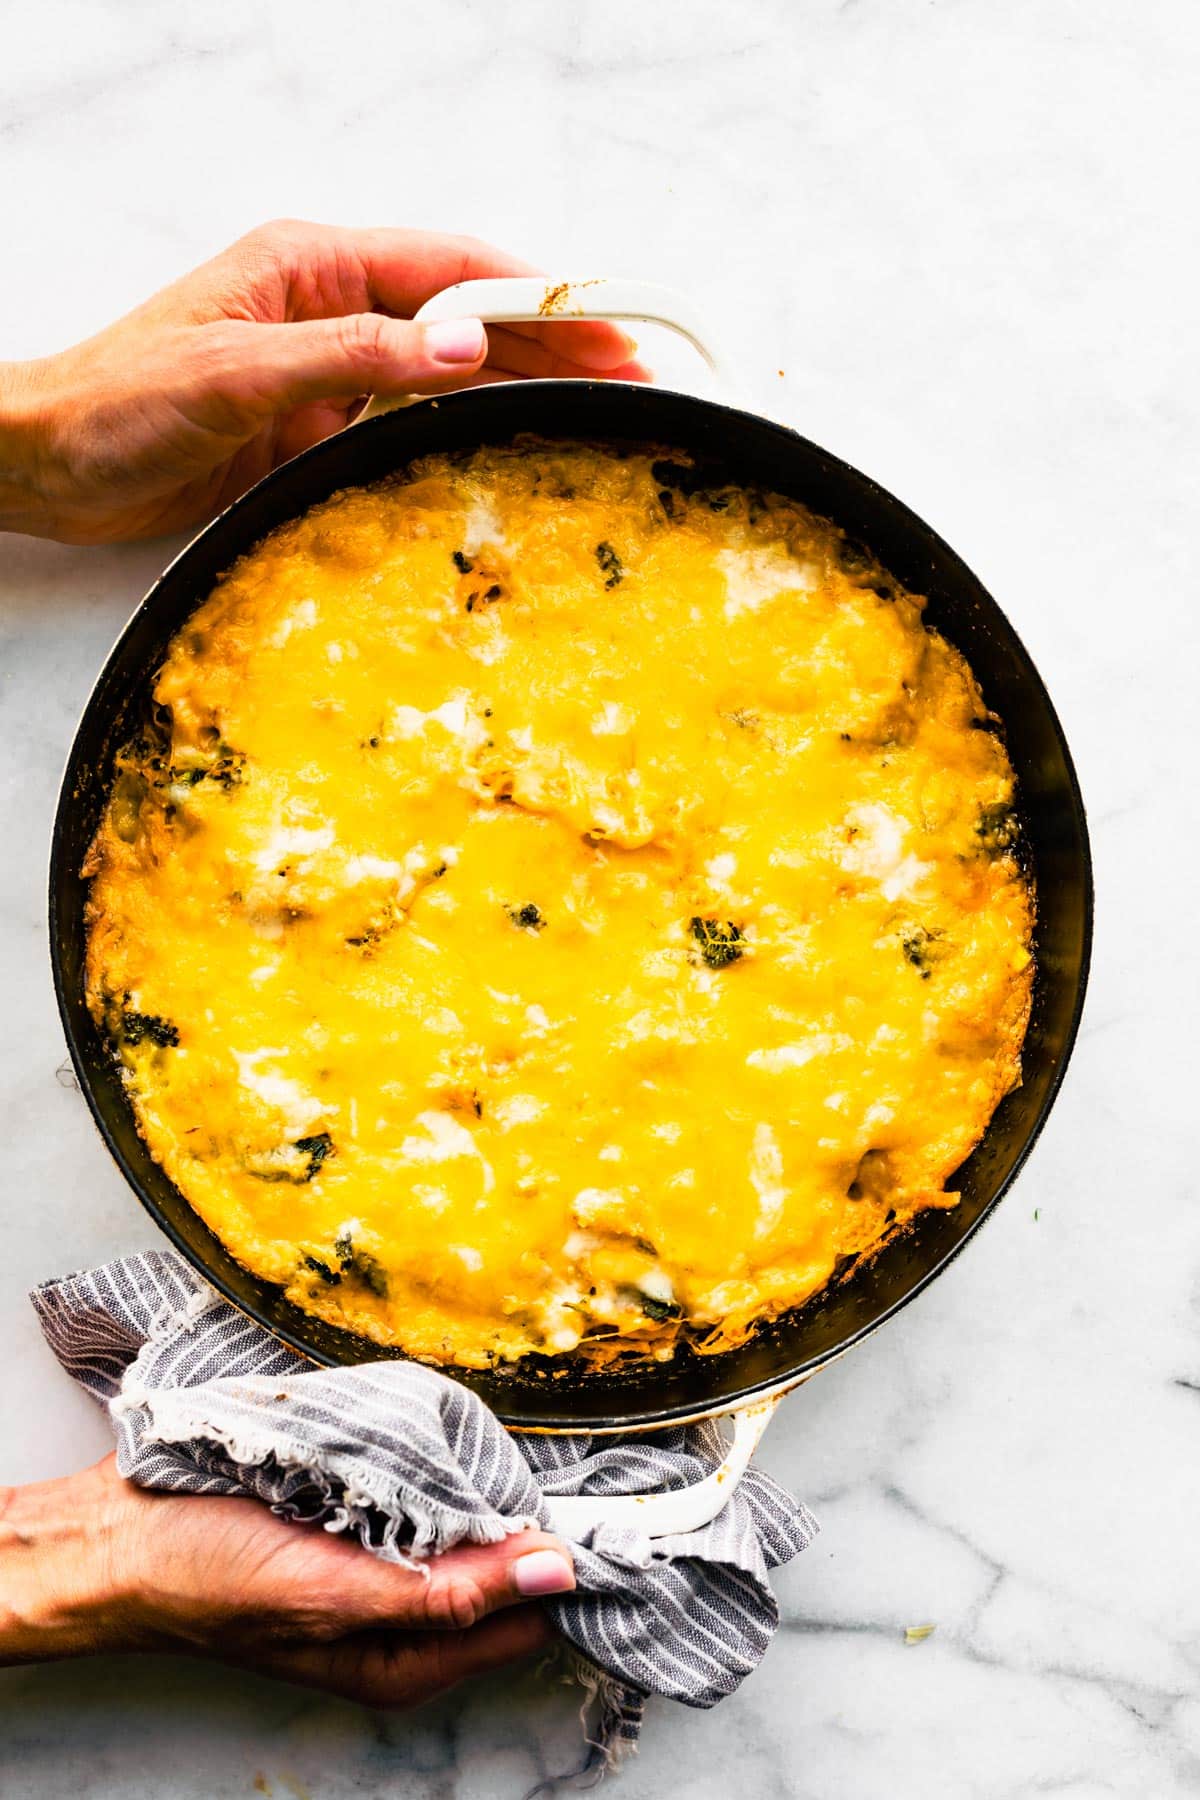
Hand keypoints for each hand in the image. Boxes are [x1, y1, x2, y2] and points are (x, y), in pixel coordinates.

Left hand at [0, 219, 647, 544]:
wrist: (53, 462)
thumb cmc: (121, 399)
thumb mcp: (238, 371)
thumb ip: (353, 355)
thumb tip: (463, 344)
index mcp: (313, 264)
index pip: (454, 268)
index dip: (539, 296)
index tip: (607, 326)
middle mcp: (331, 307)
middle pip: (466, 313)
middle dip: (551, 338)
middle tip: (634, 372)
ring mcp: (328, 368)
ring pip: (447, 368)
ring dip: (520, 386)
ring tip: (599, 409)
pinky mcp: (315, 427)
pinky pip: (409, 423)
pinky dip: (464, 433)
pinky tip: (510, 450)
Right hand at [0, 1453, 573, 1707]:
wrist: (116, 1530)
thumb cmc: (206, 1576)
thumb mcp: (329, 1594)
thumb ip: (443, 1595)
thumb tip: (553, 1574)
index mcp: (410, 1659)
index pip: (534, 1615)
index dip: (568, 1560)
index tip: (604, 1502)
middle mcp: (407, 1616)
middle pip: (509, 1564)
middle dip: (524, 1511)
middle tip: (531, 1449)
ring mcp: (383, 1559)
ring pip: (470, 1516)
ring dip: (476, 1475)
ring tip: (470, 1436)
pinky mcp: (359, 1511)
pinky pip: (423, 1484)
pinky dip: (430, 1457)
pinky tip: (424, 1431)